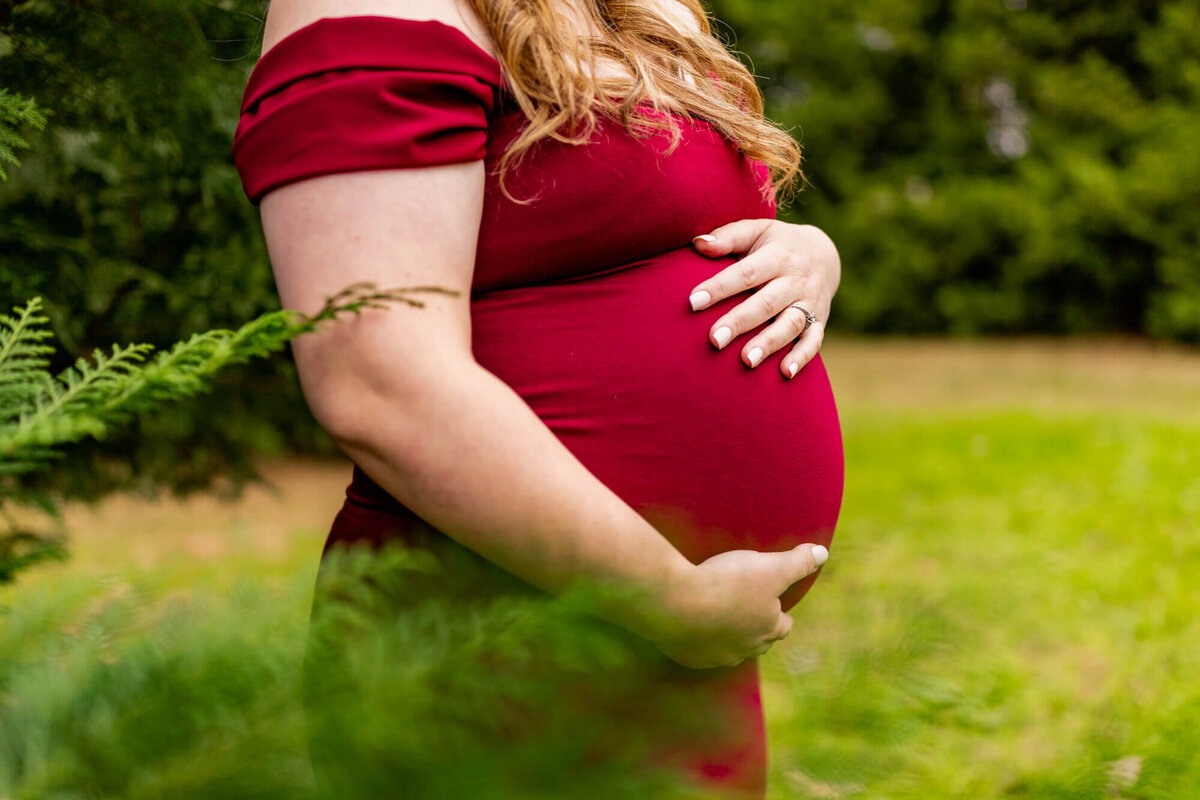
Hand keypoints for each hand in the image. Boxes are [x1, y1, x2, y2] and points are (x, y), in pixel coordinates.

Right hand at [644, 543, 828, 668]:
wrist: (674, 603)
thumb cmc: (726, 583)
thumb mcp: (768, 567)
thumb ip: (797, 562)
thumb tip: (822, 554)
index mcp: (766, 629)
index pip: (783, 625)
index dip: (780, 613)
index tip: (774, 602)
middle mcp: (744, 649)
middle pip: (758, 642)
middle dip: (755, 627)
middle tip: (746, 607)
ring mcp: (714, 656)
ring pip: (729, 650)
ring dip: (726, 635)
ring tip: (717, 615)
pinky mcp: (688, 657)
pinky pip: (699, 651)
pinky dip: (699, 639)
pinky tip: (691, 623)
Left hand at [687, 220, 840, 378]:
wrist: (824, 254)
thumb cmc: (776, 244)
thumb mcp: (757, 231)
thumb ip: (728, 237)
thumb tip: (698, 243)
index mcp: (777, 255)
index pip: (746, 273)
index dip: (719, 288)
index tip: (693, 302)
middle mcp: (796, 280)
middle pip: (767, 303)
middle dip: (740, 322)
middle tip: (715, 340)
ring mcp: (810, 302)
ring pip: (790, 324)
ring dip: (769, 343)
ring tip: (747, 361)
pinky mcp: (820, 321)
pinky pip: (813, 341)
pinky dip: (802, 357)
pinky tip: (784, 373)